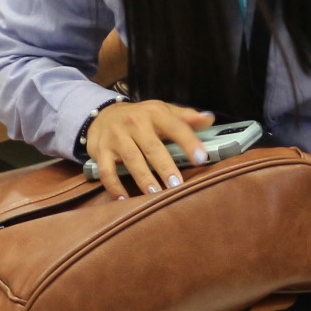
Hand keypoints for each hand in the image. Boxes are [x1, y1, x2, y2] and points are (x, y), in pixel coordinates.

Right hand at [82, 99, 214, 199]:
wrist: (102, 115)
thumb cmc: (140, 118)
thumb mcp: (162, 111)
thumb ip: (186, 117)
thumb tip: (209, 119)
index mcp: (154, 113)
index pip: (175, 127)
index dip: (189, 142)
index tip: (202, 158)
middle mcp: (135, 123)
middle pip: (152, 146)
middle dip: (164, 166)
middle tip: (177, 185)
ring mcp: (116, 137)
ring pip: (131, 159)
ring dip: (143, 178)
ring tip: (154, 194)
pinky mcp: (101, 151)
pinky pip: (107, 170)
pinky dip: (114, 186)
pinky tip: (123, 199)